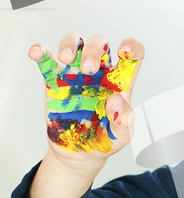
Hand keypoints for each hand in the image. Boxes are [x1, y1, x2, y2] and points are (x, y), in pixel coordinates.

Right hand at [28, 32, 143, 159]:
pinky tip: (36, 53)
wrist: (80, 155)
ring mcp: (76, 74)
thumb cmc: (106, 140)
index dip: (132, 46)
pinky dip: (41, 52)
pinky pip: (47, 60)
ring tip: (66, 60)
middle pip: (100, 43)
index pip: (133, 54)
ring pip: (75, 42)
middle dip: (94, 50)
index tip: (124, 52)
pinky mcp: (55, 81)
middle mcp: (100, 73)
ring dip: (70, 44)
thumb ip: (123, 120)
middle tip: (88, 70)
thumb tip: (115, 100)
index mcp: (121, 82)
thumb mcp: (121, 135)